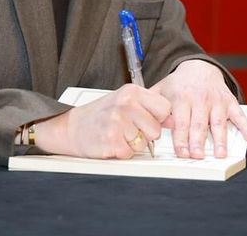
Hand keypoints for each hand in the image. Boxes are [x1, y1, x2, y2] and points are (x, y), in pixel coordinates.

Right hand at [35, 83, 169, 158]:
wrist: (72, 127)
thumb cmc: (101, 115)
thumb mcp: (126, 102)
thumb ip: (150, 108)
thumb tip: (174, 120)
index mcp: (132, 92)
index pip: (164, 108)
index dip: (158, 118)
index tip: (147, 120)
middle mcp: (126, 105)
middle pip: (156, 130)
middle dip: (146, 134)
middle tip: (129, 129)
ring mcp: (118, 123)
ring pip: (144, 144)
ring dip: (133, 144)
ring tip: (119, 135)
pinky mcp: (112, 142)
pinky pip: (130, 154)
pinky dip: (122, 152)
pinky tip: (112, 142)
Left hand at [152, 59, 246, 158]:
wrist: (198, 66)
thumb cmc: (178, 84)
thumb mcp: (162, 89)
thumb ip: (151, 105)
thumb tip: (138, 120)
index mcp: (181, 98)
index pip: (180, 121)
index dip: (181, 138)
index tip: (182, 153)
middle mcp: (199, 99)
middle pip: (199, 123)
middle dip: (198, 141)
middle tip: (198, 156)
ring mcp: (215, 100)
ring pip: (218, 121)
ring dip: (220, 138)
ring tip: (221, 154)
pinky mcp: (228, 100)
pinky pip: (238, 113)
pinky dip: (244, 124)